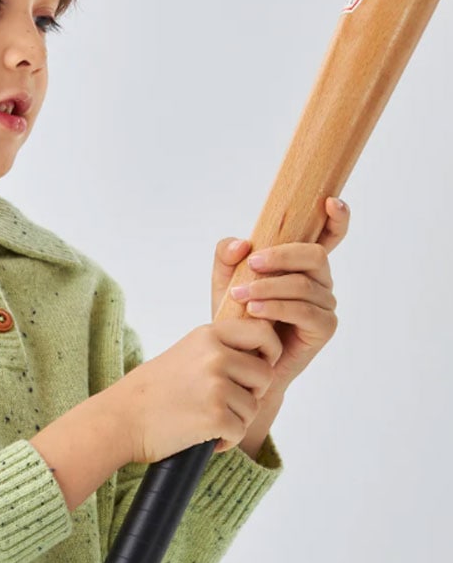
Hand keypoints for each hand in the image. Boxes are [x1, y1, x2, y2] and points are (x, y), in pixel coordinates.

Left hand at [210, 196, 350, 393]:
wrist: (239, 360)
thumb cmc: (236, 316)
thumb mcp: (224, 281)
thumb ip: (227, 256)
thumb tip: (243, 243)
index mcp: (302, 265)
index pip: (330, 236)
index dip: (338, 218)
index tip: (330, 202)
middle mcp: (319, 281)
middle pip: (315, 255)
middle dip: (282, 256)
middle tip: (251, 264)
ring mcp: (325, 304)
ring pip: (304, 285)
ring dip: (269, 287)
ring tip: (240, 297)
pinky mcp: (323, 328)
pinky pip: (304, 311)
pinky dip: (277, 308)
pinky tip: (254, 311)